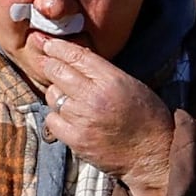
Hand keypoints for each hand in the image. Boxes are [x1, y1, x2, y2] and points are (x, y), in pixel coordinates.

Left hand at [20, 19, 195, 195]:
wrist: (153, 155)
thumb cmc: (147, 118)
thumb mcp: (131, 84)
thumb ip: (104, 72)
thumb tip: (76, 59)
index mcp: (112, 80)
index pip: (76, 56)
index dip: (57, 46)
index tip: (45, 41)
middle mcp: (94, 97)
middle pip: (57, 72)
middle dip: (48, 63)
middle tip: (43, 58)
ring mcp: (82, 119)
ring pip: (53, 95)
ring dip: (56, 92)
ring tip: (66, 95)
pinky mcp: (76, 140)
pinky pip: (52, 120)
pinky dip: (56, 116)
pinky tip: (66, 116)